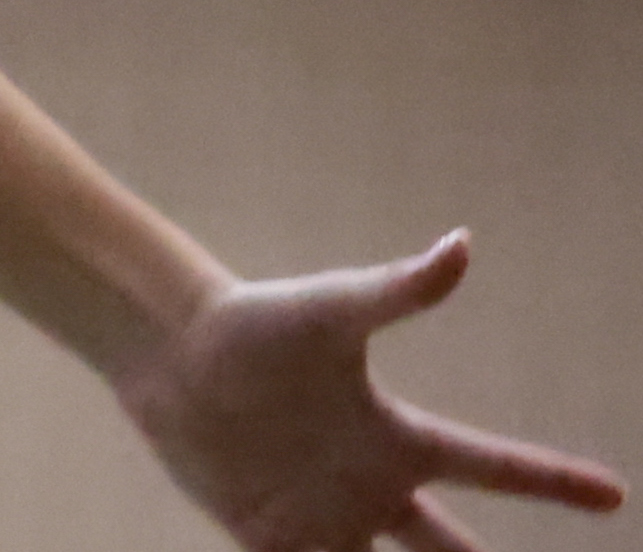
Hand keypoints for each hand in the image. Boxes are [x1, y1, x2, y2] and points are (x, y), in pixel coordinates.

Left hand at [113, 237, 622, 551]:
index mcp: (397, 438)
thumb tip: (462, 245)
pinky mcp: (268, 537)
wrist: (168, 348)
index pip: (494, 468)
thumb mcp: (333, 310)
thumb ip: (399, 289)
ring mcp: (323, 517)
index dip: (553, 482)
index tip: (615, 494)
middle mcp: (370, 486)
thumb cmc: (255, 323)